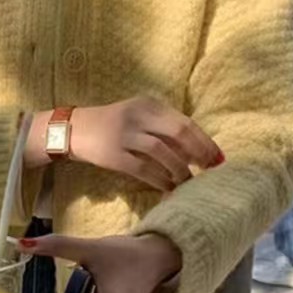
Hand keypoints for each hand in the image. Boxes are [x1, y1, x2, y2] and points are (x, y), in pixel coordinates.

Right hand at [71, 97, 222, 190]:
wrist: (73, 129)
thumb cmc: (111, 125)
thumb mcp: (137, 117)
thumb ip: (162, 128)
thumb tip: (195, 151)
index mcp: (148, 105)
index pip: (184, 122)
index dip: (204, 141)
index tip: (218, 157)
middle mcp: (138, 116)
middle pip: (178, 133)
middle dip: (198, 154)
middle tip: (210, 170)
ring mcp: (124, 135)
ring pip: (162, 152)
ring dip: (179, 170)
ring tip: (188, 182)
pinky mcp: (113, 154)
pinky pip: (142, 169)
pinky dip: (159, 180)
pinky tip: (168, 188)